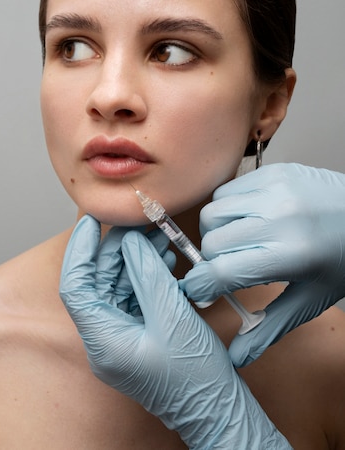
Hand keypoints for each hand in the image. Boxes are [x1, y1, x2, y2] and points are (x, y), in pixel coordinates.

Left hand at [60, 215, 290, 448]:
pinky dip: (147, 277)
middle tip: (141, 225)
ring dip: (136, 260)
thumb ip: (148, 274)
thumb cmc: (195, 377)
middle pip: (98, 282)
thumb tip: (131, 242)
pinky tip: (164, 260)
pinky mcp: (138, 338)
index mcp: (103, 340)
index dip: (80, 249)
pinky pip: (134, 299)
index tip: (91, 220)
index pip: (75, 285)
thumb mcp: (172, 317)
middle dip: (118, 250)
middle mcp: (105, 340)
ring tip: (160, 237)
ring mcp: (121, 340)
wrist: (217, 412)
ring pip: (118, 288)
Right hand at [179, 163, 344, 366]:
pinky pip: (226, 191)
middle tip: (229, 268)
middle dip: (212, 261)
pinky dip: (228, 209)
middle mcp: (281, 216)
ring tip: (238, 242)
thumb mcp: (310, 300)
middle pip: (211, 242)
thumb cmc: (341, 260)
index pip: (221, 271)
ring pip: (212, 213)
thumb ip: (268, 328)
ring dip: (216, 232)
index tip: (198, 291)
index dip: (201, 286)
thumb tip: (236, 356)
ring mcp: (276, 189)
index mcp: (292, 254)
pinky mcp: (273, 171)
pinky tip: (247, 220)